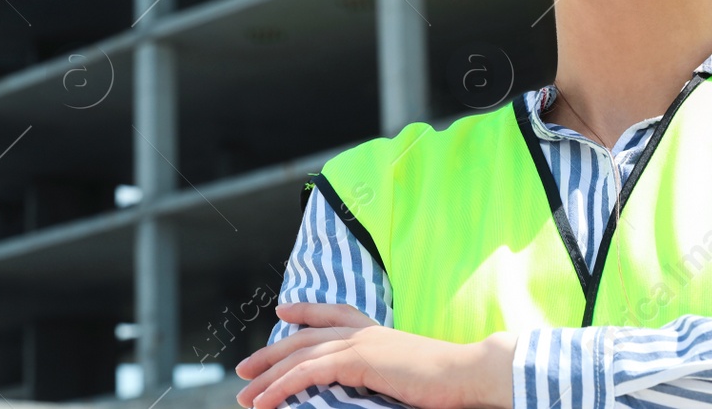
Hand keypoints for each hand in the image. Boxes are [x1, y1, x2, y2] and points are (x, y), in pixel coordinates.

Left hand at [233, 302, 514, 408]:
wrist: (467, 373)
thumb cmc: (446, 382)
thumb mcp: (405, 374)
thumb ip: (382, 373)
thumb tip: (365, 383)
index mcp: (376, 331)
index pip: (334, 313)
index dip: (306, 311)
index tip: (282, 312)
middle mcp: (364, 331)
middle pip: (305, 336)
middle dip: (271, 353)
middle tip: (244, 369)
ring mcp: (359, 342)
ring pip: (300, 355)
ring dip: (268, 376)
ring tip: (246, 395)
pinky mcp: (358, 359)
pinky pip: (308, 372)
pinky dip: (282, 387)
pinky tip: (266, 401)